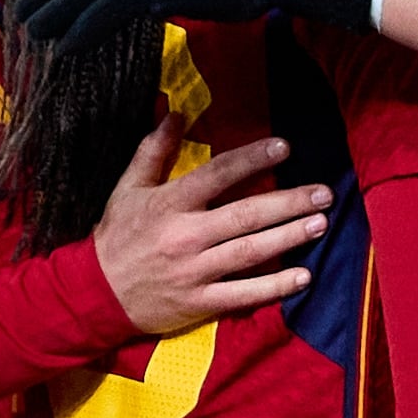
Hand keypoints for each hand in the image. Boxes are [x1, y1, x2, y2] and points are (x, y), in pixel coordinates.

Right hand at [92, 125, 329, 335]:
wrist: (94, 293)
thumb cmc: (116, 237)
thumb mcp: (127, 189)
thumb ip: (153, 152)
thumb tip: (175, 114)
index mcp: (169, 203)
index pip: (218, 175)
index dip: (252, 160)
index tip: (284, 148)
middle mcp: (185, 236)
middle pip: (245, 215)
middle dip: (288, 203)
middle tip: (324, 193)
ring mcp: (194, 271)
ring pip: (250, 252)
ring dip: (289, 238)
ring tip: (321, 224)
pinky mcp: (200, 302)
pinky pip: (244, 294)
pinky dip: (275, 287)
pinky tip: (303, 277)